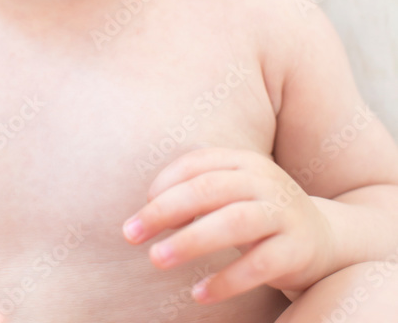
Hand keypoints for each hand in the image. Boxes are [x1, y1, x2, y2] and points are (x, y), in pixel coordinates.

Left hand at [121, 146, 336, 304]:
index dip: (164, 183)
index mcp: (244, 161)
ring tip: (157, 260)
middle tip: (131, 234)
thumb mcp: (231, 196)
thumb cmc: (259, 215)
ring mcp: (284, 213)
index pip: (197, 163)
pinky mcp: (297, 249)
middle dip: (165, 210)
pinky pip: (259, 265)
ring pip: (234, 222)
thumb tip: (149, 211)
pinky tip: (198, 294)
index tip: (140, 210)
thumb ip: (196, 196)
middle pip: (209, 189)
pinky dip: (227, 280)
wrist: (324, 240)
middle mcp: (265, 181)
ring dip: (191, 241)